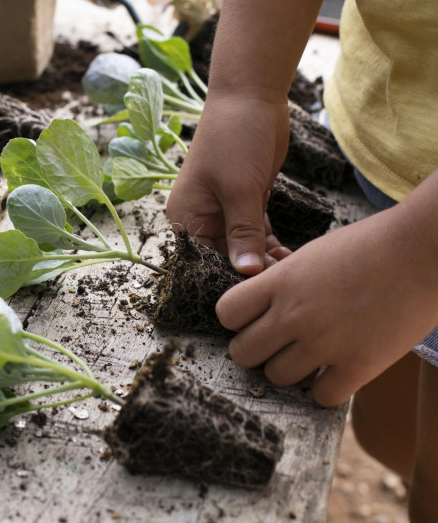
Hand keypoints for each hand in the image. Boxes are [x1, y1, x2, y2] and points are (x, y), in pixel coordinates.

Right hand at [166, 93, 291, 273]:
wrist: (251, 96)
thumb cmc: (234, 138)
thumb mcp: (239, 190)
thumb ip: (243, 233)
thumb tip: (247, 274)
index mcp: (186, 215)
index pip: (204, 258)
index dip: (229, 275)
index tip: (258, 290)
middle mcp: (201, 215)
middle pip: (224, 255)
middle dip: (251, 268)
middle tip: (282, 282)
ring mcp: (224, 207)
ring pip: (243, 245)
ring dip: (264, 258)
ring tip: (290, 270)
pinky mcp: (246, 199)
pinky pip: (255, 230)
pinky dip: (269, 243)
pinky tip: (288, 255)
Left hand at [218, 203, 437, 406]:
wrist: (423, 250)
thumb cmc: (369, 245)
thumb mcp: (311, 255)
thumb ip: (282, 283)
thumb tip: (262, 308)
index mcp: (280, 281)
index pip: (225, 313)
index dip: (236, 319)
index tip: (254, 318)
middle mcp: (294, 314)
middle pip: (242, 352)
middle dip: (256, 349)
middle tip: (277, 343)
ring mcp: (325, 342)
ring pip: (275, 377)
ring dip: (289, 371)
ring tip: (309, 356)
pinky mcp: (359, 365)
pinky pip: (321, 397)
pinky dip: (326, 390)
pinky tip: (337, 371)